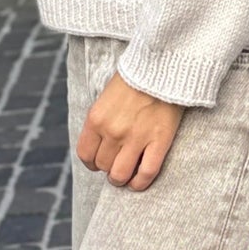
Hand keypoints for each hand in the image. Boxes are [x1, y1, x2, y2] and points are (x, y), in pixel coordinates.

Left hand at [77, 71, 185, 190]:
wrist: (163, 67)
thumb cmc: (134, 79)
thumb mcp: (106, 97)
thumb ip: (100, 121)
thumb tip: (100, 146)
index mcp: (96, 119)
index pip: (85, 154)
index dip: (92, 163)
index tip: (99, 162)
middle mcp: (112, 131)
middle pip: (103, 166)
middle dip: (108, 169)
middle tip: (117, 165)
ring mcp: (135, 138)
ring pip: (121, 174)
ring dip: (122, 179)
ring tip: (126, 176)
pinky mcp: (159, 141)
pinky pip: (146, 173)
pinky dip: (141, 183)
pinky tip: (139, 182)